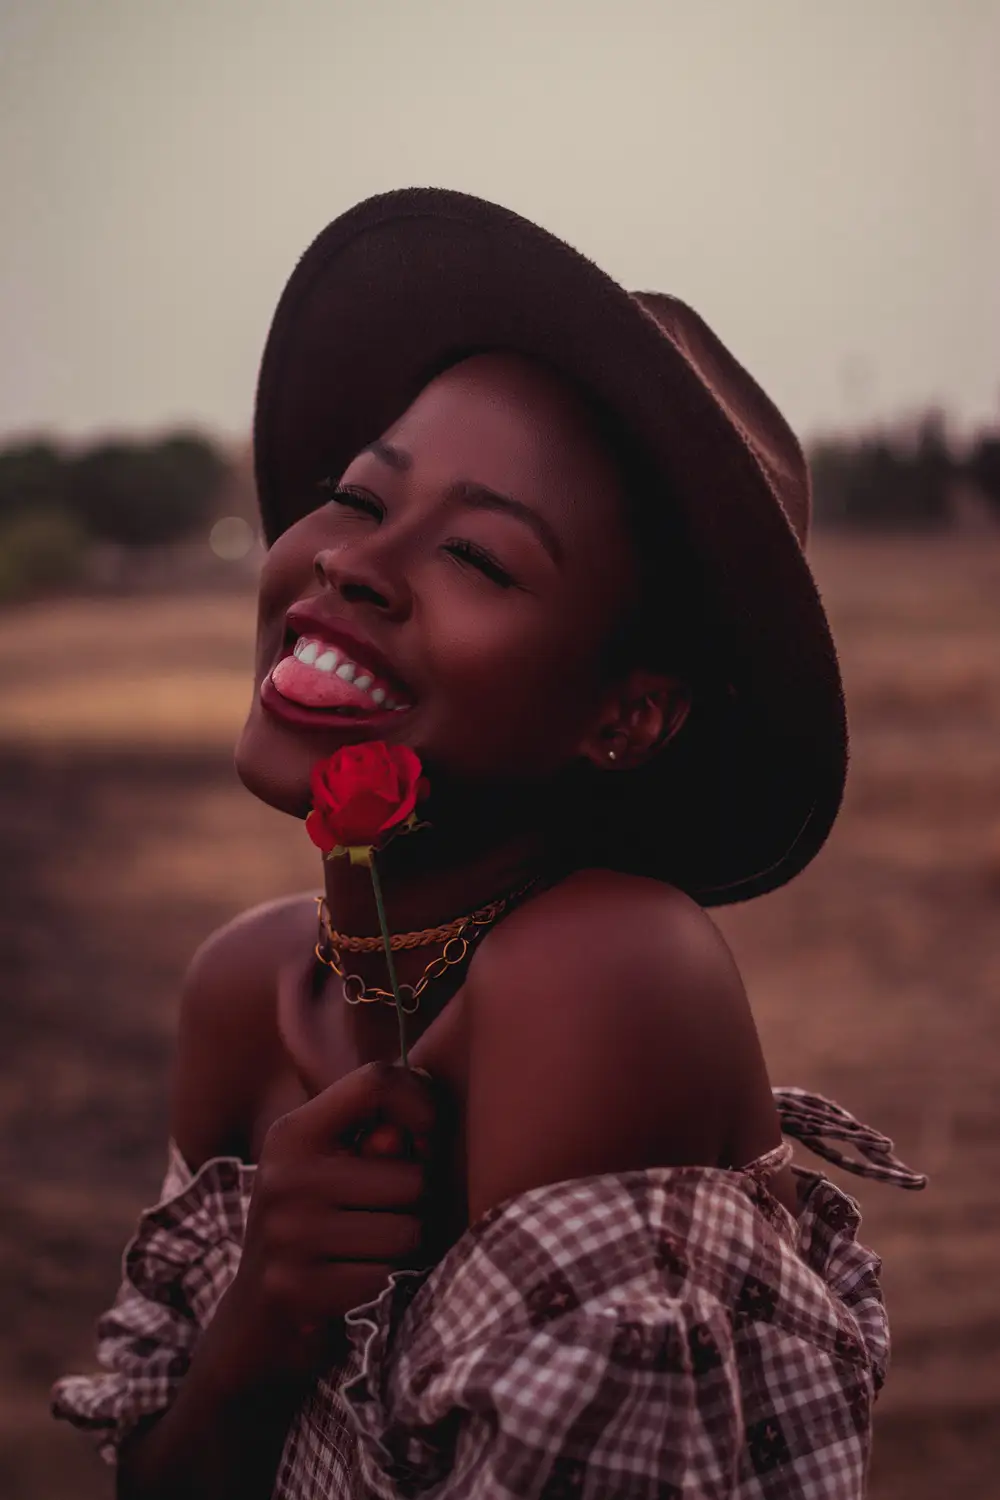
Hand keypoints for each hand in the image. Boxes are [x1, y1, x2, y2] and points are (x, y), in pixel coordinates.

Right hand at [210, 1062, 437, 1393]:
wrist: (256, 1317)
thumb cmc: (314, 1226)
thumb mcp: (329, 1170)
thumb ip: (375, 1142)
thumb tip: (413, 1139)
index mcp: (293, 1132)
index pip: (373, 1081)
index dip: (419, 1099)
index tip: (428, 1132)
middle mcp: (286, 1175)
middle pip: (411, 1176)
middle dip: (414, 1204)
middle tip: (382, 1216)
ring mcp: (288, 1233)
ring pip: (408, 1231)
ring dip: (403, 1248)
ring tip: (368, 1249)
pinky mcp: (298, 1287)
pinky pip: (388, 1276)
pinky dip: (385, 1283)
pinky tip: (354, 1281)